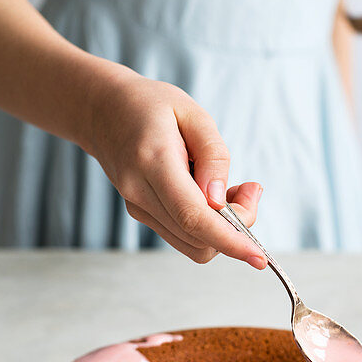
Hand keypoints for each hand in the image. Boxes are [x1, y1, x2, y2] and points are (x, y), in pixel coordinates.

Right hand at [89, 68, 265, 265]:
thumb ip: (213, 155)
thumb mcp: (192, 113)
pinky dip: (208, 225)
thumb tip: (220, 201)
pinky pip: (184, 234)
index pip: (193, 216)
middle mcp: (140, 193)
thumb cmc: (150, 106)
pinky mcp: (142, 213)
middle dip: (238, 227)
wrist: (103, 111)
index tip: (258, 256)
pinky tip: (212, 195)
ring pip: (193, 243)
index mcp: (153, 162)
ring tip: (232, 188)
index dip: (230, 240)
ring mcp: (138, 207)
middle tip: (250, 189)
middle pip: (198, 238)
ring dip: (224, 227)